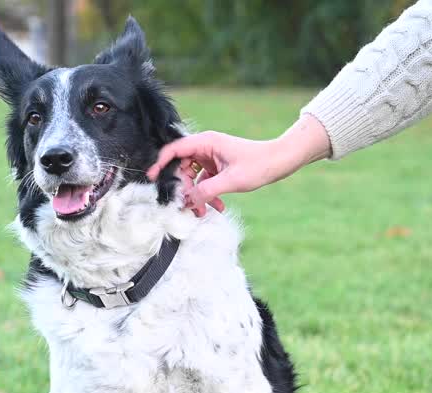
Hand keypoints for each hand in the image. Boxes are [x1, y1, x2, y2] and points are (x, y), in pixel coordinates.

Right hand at [146, 115, 331, 216]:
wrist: (280, 161)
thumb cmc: (259, 164)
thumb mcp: (231, 181)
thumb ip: (206, 191)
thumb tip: (186, 202)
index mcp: (206, 142)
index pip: (174, 150)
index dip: (160, 163)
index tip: (151, 178)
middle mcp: (206, 147)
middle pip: (181, 167)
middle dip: (184, 188)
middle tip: (189, 206)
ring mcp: (211, 156)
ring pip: (192, 177)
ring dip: (196, 195)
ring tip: (204, 212)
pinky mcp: (218, 166)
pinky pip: (204, 181)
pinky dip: (207, 194)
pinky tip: (217, 207)